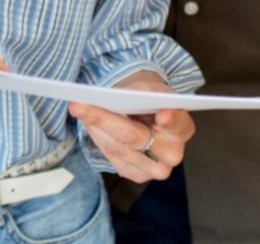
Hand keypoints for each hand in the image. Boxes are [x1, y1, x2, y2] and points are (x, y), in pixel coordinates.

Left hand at [70, 70, 193, 182]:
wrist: (142, 111)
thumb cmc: (146, 96)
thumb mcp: (146, 86)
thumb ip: (137, 93)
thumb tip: (111, 99)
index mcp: (182, 127)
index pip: (178, 126)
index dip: (171, 121)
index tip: (162, 114)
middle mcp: (172, 153)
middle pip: (137, 138)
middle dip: (105, 120)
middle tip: (79, 104)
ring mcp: (154, 169)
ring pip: (118, 149)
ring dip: (94, 127)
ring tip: (77, 107)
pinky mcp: (135, 174)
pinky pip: (112, 158)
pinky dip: (97, 137)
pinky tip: (87, 121)